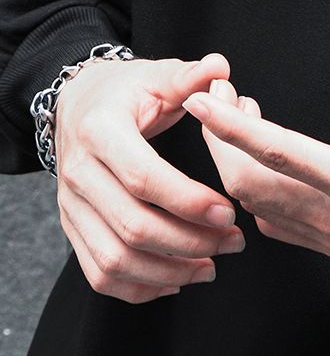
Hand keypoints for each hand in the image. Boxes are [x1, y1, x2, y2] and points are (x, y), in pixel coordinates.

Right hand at [54, 52, 246, 303]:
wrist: (77, 104)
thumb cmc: (125, 90)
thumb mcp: (155, 75)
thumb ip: (189, 77)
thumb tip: (220, 67)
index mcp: (100, 131)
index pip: (143, 177)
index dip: (188, 200)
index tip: (229, 212)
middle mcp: (79, 173)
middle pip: (132, 226)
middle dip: (189, 242)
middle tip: (233, 241)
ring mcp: (71, 206)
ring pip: (114, 260)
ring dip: (168, 271)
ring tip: (212, 266)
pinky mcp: (72, 228)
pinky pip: (99, 274)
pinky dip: (138, 287)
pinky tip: (176, 280)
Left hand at [183, 26, 329, 260]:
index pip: (275, 152)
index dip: (229, 126)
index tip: (199, 100)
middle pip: (247, 183)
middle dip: (220, 139)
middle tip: (219, 93)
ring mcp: (328, 237)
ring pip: (254, 204)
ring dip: (234, 160)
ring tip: (242, 113)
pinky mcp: (329, 245)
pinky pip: (272, 221)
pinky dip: (252, 187)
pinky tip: (262, 154)